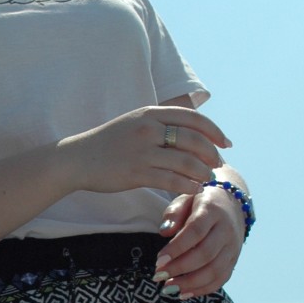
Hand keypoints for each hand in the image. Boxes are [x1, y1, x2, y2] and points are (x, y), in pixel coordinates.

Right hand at [73, 107, 230, 196]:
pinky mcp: (136, 173)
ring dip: (203, 172)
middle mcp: (148, 129)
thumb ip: (161, 124)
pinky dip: (189, 186)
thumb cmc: (109, 143)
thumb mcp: (135, 123)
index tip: (226, 143)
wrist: (78, 158)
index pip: (193, 118)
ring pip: (186, 161)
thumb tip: (193, 133)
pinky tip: (194, 189)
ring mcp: (142, 151)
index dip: (214, 131)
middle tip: (217, 164)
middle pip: (194, 140)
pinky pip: (172, 180)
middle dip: (212, 154)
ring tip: (207, 178)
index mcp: (150, 113)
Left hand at [153, 183, 244, 297]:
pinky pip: (221, 279)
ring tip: (168, 288)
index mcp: (212, 211)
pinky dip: (202, 289)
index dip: (177, 248)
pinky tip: (183, 293)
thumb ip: (173, 213)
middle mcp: (226, 230)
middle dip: (180, 268)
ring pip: (215, 270)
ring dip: (190, 283)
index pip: (196, 231)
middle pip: (206, 253)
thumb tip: (164, 232)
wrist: (231, 203)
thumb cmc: (199, 202)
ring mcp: (233, 247)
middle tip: (158, 276)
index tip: (158, 260)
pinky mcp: (234, 260)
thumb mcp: (185, 199)